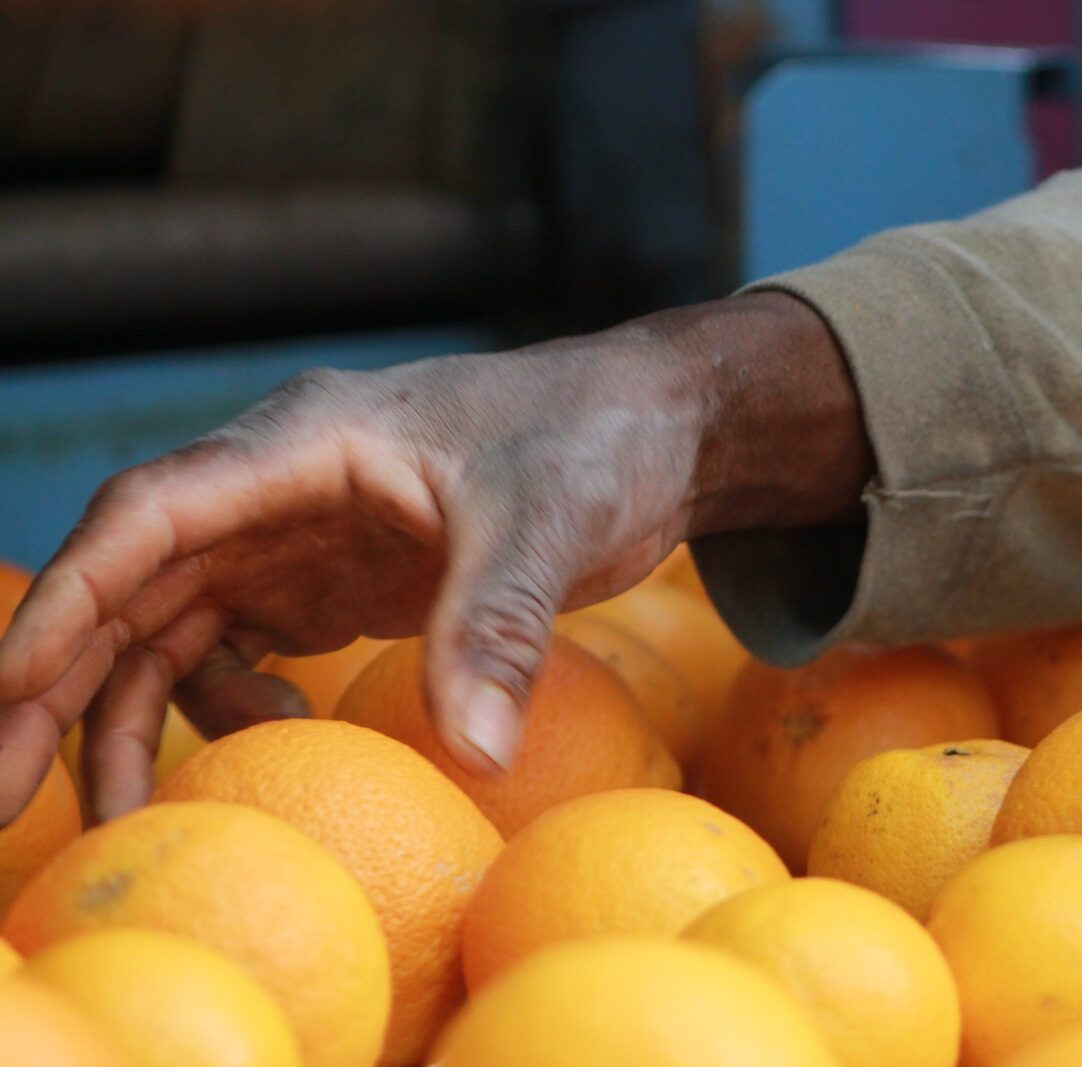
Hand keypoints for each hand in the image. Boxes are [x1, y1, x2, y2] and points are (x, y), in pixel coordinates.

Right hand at [0, 292, 871, 823]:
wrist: (650, 433)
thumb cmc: (595, 443)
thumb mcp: (552, 523)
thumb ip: (503, 626)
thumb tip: (476, 752)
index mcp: (308, 441)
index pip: (152, 515)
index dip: (71, 600)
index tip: (11, 691)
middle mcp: (281, 484)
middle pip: (133, 580)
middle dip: (59, 681)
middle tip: (2, 791)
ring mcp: (302, 532)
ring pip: (174, 623)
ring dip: (132, 711)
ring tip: (123, 809)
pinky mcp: (336, 574)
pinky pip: (243, 643)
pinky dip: (232, 700)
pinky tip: (273, 735)